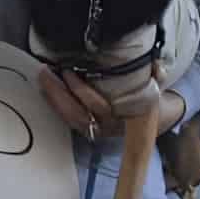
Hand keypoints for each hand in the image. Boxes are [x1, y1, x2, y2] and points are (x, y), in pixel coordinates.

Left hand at [38, 70, 184, 142]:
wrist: (151, 121)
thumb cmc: (149, 98)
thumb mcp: (156, 85)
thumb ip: (156, 75)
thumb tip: (157, 67)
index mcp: (123, 115)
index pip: (99, 105)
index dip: (81, 91)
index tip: (68, 72)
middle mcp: (108, 126)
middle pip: (78, 112)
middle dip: (59, 92)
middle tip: (46, 71)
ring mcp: (97, 130)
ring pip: (70, 118)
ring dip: (53, 99)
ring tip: (42, 77)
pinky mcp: (88, 130)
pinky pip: (68, 120)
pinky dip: (55, 105)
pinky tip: (45, 90)